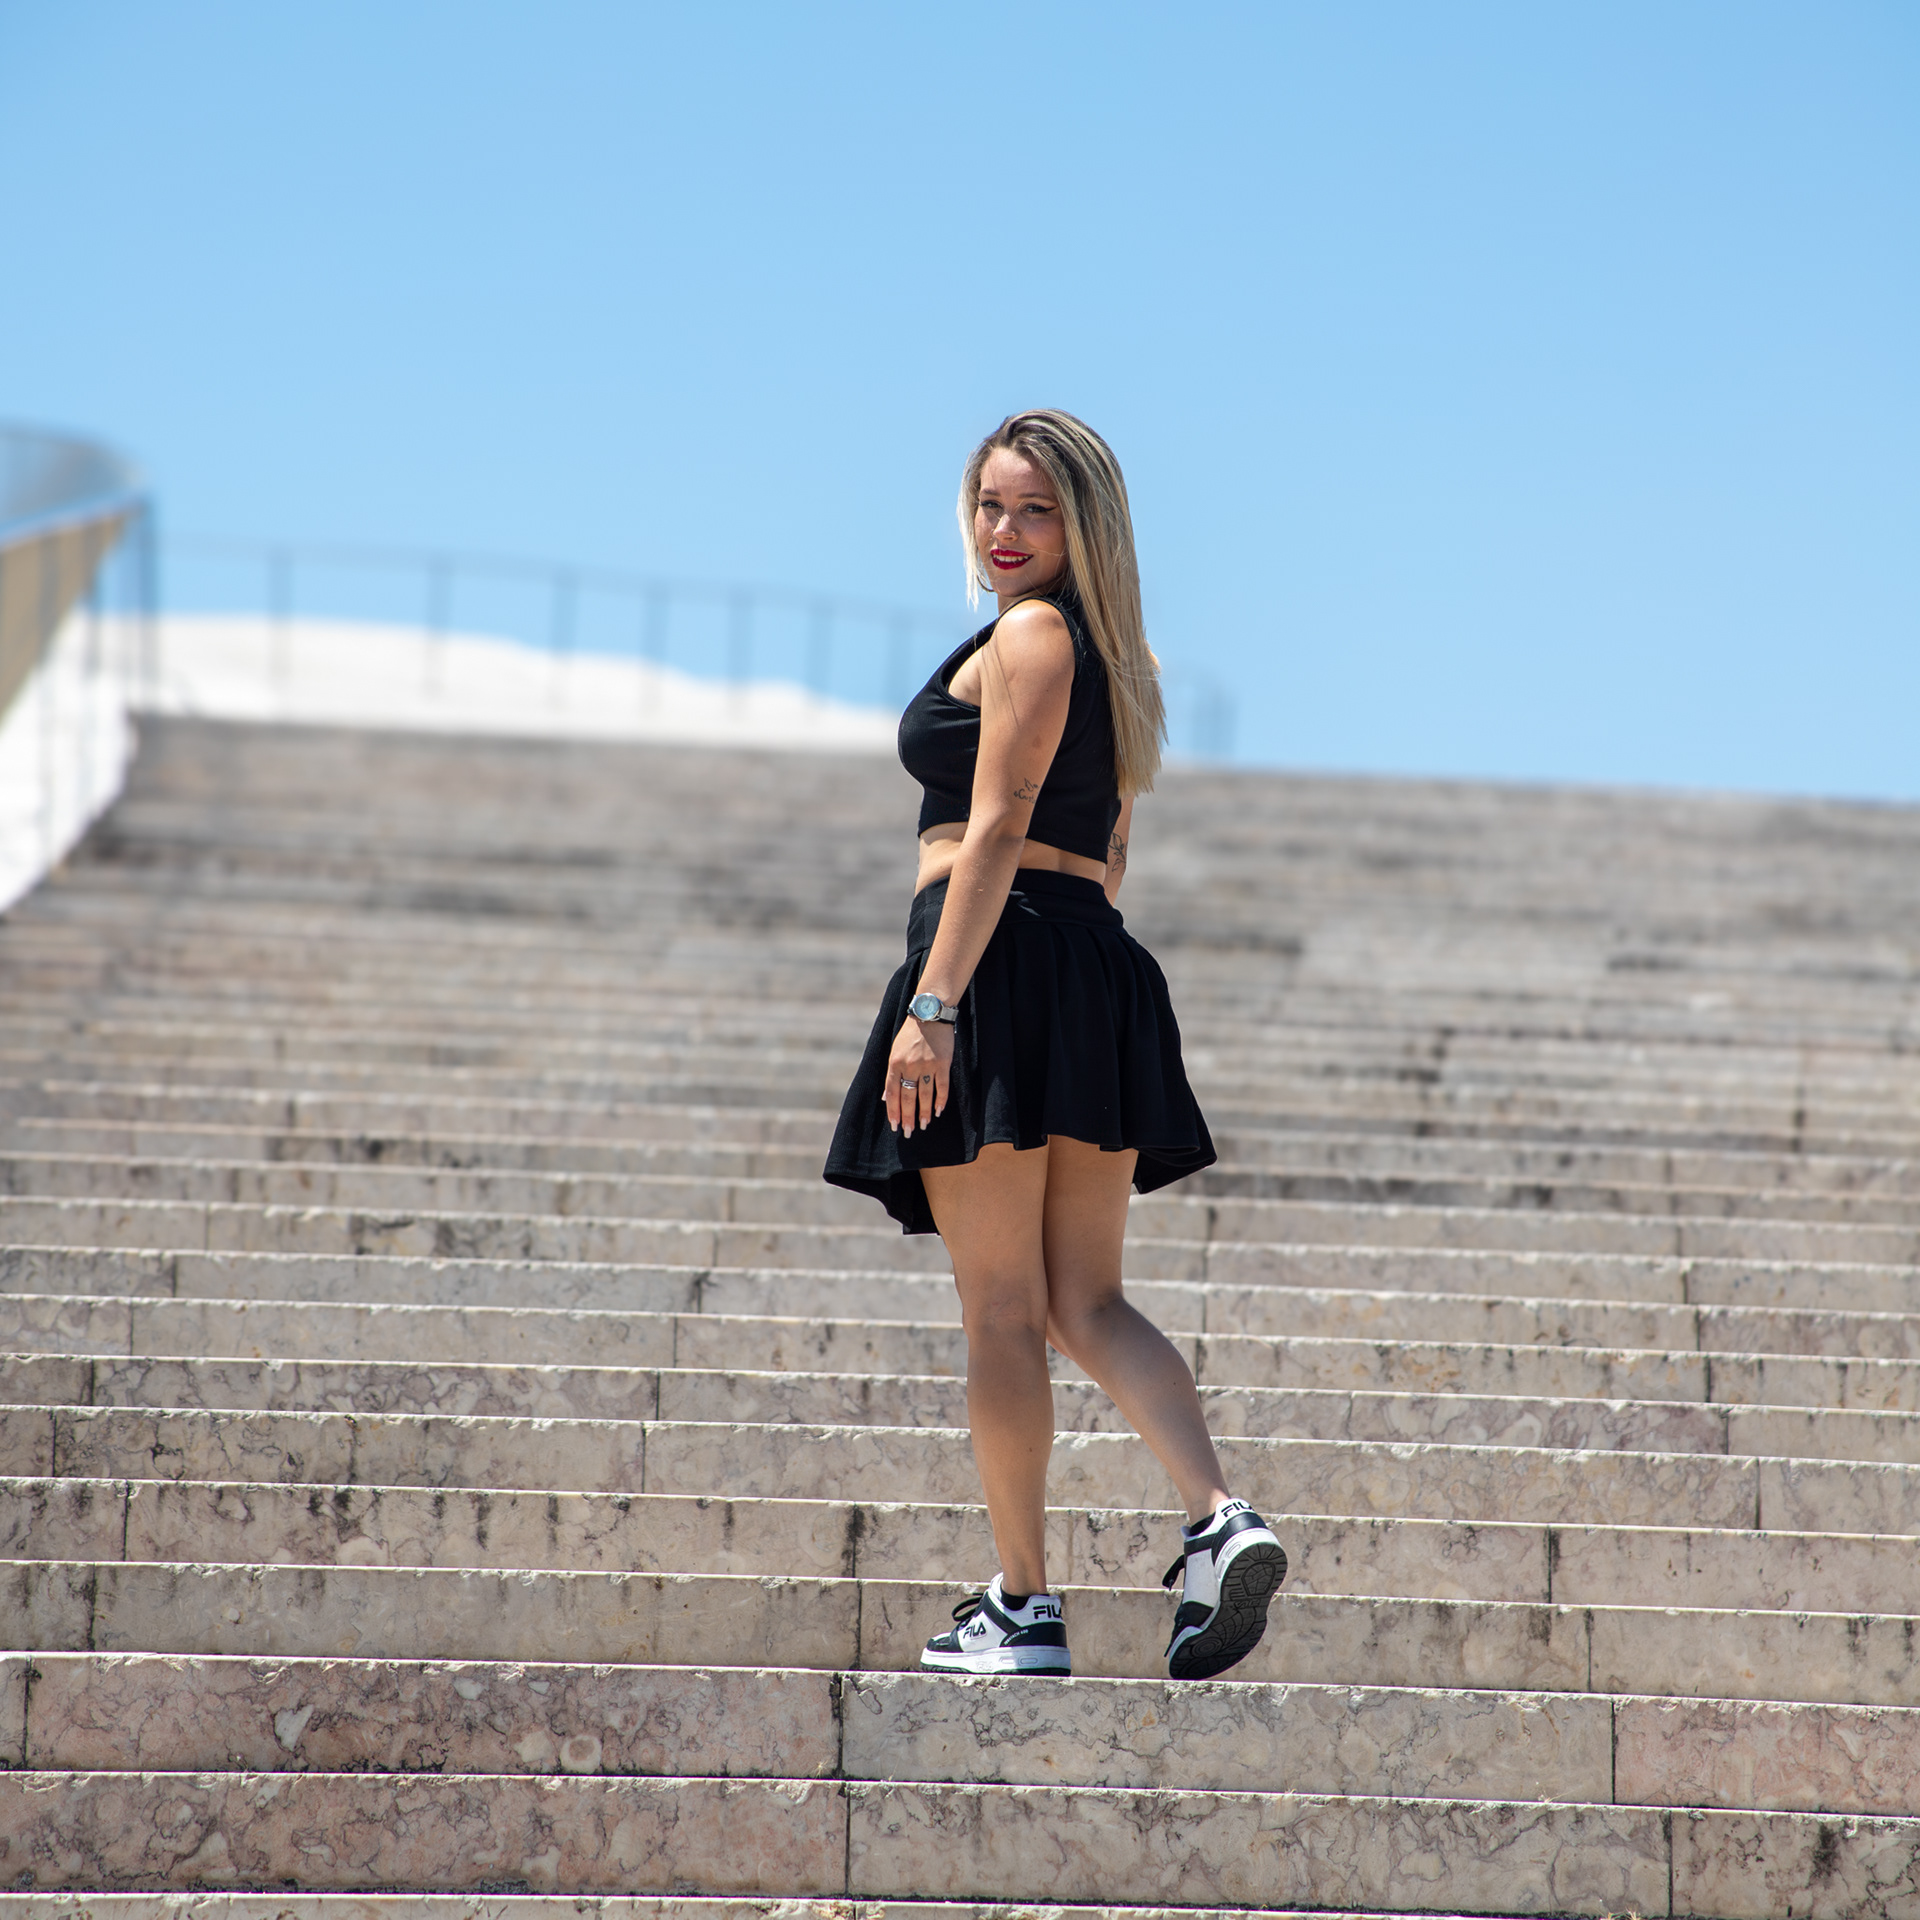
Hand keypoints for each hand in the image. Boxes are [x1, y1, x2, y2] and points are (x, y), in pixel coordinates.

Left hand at [886, 1014, 952, 1136]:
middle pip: (908, 1097)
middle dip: (907, 1117)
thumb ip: (892, 1075)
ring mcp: (927, 1065)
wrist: (930, 1015)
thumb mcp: (895, 1052)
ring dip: (924, 1112)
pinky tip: (938, 1111)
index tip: (894, 1125)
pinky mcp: (942, 1063)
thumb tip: (887, 1097)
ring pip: (924, 1095)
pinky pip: (942, 1086)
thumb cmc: (910, 1034)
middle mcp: (910, 1066)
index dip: (893, 1111)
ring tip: (923, 1126)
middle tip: (908, 1132)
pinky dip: (940, 1100)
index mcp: (895, 1063)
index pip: (892, 1093)